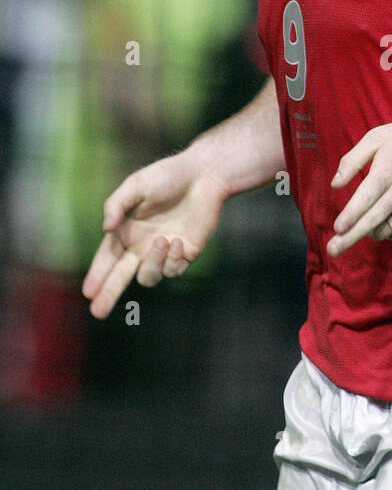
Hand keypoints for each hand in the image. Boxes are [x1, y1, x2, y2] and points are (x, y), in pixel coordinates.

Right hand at [82, 151, 227, 318]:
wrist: (204, 177)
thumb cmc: (167, 176)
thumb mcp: (136, 185)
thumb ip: (116, 204)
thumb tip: (106, 228)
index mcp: (126, 231)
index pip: (107, 259)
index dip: (97, 276)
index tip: (88, 292)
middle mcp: (142, 245)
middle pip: (121, 277)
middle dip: (109, 294)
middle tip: (97, 312)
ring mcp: (163, 252)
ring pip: (149, 276)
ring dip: (154, 263)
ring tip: (163, 240)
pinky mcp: (184, 254)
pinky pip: (173, 270)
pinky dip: (174, 259)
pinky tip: (179, 240)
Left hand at [328, 113, 391, 255]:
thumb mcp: (376, 137)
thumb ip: (352, 160)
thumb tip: (335, 184)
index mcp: (388, 171)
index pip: (365, 200)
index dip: (350, 217)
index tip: (337, 229)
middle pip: (374, 221)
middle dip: (351, 237)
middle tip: (333, 250)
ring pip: (387, 230)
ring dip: (370, 232)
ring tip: (361, 225)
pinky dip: (389, 230)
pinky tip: (383, 219)